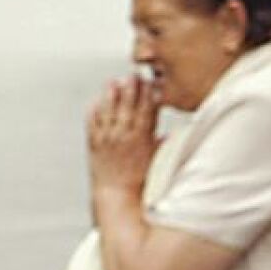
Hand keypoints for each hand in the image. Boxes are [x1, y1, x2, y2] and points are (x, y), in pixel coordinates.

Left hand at [86, 74, 160, 194]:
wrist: (117, 194)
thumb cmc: (140, 179)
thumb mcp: (157, 159)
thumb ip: (165, 143)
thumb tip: (177, 132)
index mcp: (141, 139)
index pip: (146, 110)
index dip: (149, 95)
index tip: (151, 83)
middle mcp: (123, 137)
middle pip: (127, 106)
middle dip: (131, 88)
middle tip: (133, 75)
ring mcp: (106, 139)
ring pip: (108, 111)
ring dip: (111, 95)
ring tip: (114, 82)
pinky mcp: (94, 143)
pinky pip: (92, 122)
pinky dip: (95, 110)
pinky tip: (97, 101)